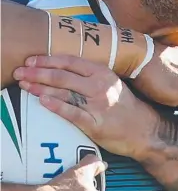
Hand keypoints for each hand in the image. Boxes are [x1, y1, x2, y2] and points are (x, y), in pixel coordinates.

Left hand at [15, 56, 160, 159]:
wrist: (144, 130)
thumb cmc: (125, 106)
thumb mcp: (112, 84)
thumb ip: (91, 75)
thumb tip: (63, 69)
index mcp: (103, 73)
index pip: (71, 61)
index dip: (48, 60)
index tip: (31, 60)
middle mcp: (100, 86)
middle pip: (63, 76)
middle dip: (37, 73)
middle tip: (20, 72)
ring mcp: (98, 105)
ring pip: (64, 92)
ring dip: (40, 88)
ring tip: (24, 85)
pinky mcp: (95, 124)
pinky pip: (72, 113)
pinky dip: (56, 106)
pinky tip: (42, 101)